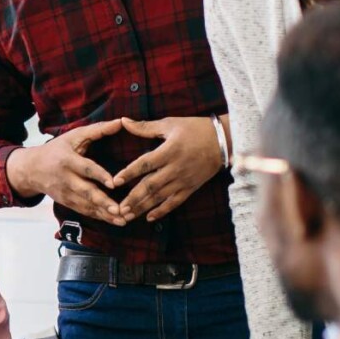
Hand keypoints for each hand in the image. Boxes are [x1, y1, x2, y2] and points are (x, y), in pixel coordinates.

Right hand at [5, 120, 128, 225]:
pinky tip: (113, 221)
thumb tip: (120, 122)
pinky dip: (98, 216)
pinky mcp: (66, 202)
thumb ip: (97, 130)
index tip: (113, 183)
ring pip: (86, 206)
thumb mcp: (73, 136)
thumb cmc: (57, 149)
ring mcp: (65, 193)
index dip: (99, 176)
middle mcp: (65, 179)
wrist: (31, 169)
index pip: (85, 169)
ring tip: (122, 220)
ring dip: (104, 214)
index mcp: (67, 160)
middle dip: (102, 202)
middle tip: (119, 210)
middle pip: (86, 192)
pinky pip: (83, 211)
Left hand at [110, 117, 224, 222]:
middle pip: (151, 185)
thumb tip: (123, 121)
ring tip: (127, 215)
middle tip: (118, 208)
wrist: (224, 141)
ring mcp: (183, 180)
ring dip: (143, 207)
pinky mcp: (191, 188)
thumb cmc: (195, 129)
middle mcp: (175, 168)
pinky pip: (175, 202)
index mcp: (169, 151)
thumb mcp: (170, 124)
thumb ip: (145, 126)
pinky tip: (149, 218)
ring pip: (160, 197)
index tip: (115, 181)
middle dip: (133, 198)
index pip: (145, 164)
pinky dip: (162, 211)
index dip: (129, 173)